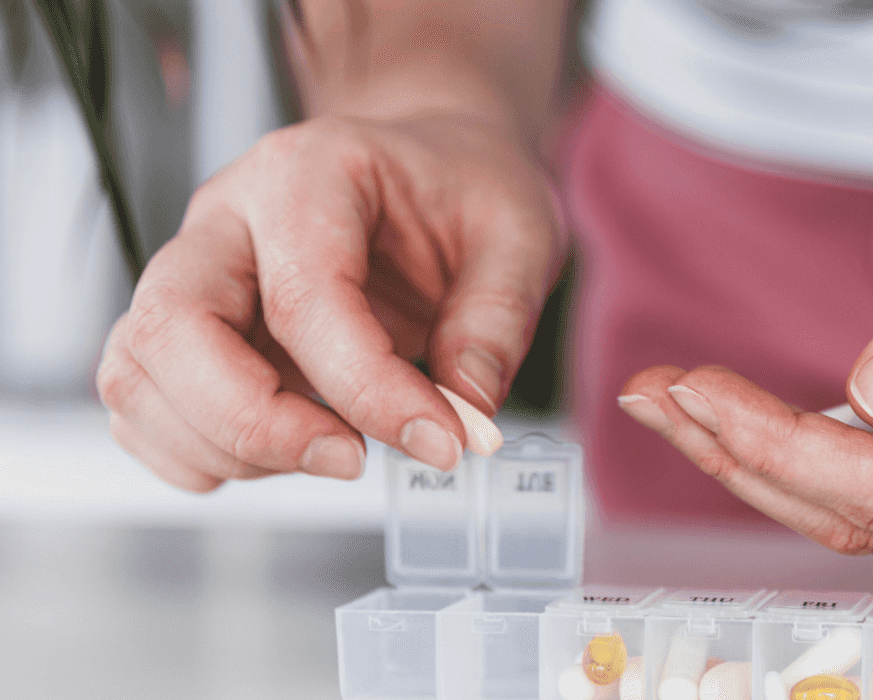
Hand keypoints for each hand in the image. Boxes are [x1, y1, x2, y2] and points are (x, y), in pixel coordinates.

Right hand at [97, 114, 564, 490]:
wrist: (430, 170)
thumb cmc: (462, 190)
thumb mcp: (519, 236)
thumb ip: (496, 324)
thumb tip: (466, 416)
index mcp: (311, 172)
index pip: (305, 298)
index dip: (370, 391)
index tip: (440, 442)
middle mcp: (230, 216)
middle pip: (171, 328)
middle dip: (256, 422)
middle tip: (352, 459)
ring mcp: (196, 270)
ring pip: (139, 373)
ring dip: (226, 445)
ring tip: (332, 449)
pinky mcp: (186, 327)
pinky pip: (142, 403)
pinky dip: (200, 452)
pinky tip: (285, 451)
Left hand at [620, 113, 872, 555]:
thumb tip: (866, 401)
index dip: (776, 447)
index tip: (692, 393)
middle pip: (860, 513)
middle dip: (740, 460)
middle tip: (647, 398)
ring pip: (862, 507)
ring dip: (757, 460)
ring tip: (669, 403)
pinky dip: (802, 449)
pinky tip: (739, 414)